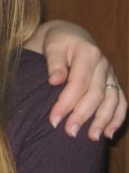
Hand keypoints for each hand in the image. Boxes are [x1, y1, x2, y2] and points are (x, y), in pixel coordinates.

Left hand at [26, 20, 126, 139]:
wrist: (70, 34)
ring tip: (92, 138)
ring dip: (103, 121)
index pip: (78, 83)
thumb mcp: (52, 46)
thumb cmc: (57, 41)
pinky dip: (117, 118)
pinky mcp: (113, 82)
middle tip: (70, 133)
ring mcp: (111, 74)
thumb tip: (55, 80)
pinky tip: (109, 133)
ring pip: (112, 100)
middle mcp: (103, 65)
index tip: (54, 119)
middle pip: (96, 94)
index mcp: (88, 53)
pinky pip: (121, 102)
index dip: (66, 103)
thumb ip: (54, 63)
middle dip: (83, 115)